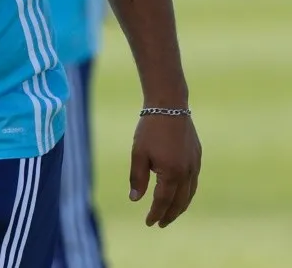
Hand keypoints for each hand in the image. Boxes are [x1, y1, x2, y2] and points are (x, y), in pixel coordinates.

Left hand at [129, 113, 201, 227]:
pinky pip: (194, 182)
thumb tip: (135, 200)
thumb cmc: (149, 130)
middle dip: (169, 215)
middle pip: (180, 202)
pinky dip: (187, 193)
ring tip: (170, 214)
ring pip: (190, 193)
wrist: (169, 107)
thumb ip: (137, 178)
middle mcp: (187, 172)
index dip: (156, 213)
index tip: (149, 223)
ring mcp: (195, 165)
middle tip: (160, 224)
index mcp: (171, 173)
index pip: (163, 201)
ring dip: (180, 206)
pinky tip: (180, 194)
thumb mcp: (138, 154)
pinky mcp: (197, 157)